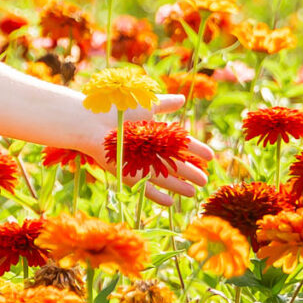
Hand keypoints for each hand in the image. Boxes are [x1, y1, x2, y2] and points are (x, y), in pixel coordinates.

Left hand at [90, 93, 214, 210]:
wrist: (91, 120)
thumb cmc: (116, 107)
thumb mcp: (144, 104)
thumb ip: (164, 104)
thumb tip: (182, 100)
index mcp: (154, 133)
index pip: (180, 143)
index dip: (196, 149)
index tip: (211, 156)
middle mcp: (147, 149)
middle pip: (173, 163)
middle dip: (190, 172)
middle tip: (205, 180)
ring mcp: (136, 162)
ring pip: (162, 177)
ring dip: (178, 186)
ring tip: (193, 194)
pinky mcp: (124, 172)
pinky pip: (142, 186)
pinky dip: (155, 195)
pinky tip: (170, 202)